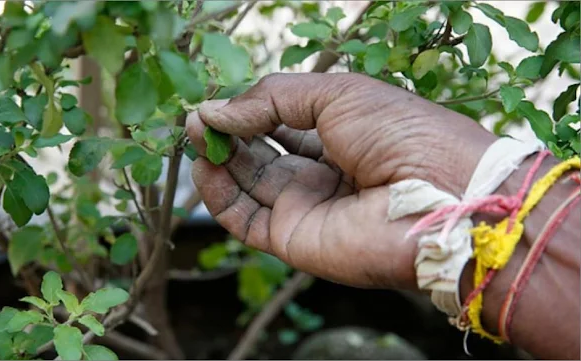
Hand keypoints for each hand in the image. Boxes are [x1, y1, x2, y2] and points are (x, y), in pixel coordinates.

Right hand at [186, 73, 495, 289]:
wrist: (439, 195)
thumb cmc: (400, 133)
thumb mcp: (335, 93)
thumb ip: (271, 98)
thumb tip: (214, 111)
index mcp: (338, 134)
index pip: (279, 120)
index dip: (246, 110)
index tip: (216, 100)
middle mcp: (320, 172)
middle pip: (259, 152)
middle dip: (227, 133)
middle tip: (196, 119)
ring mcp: (306, 206)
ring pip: (247, 184)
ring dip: (217, 160)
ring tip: (194, 136)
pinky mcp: (293, 239)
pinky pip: (244, 219)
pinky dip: (218, 196)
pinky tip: (204, 169)